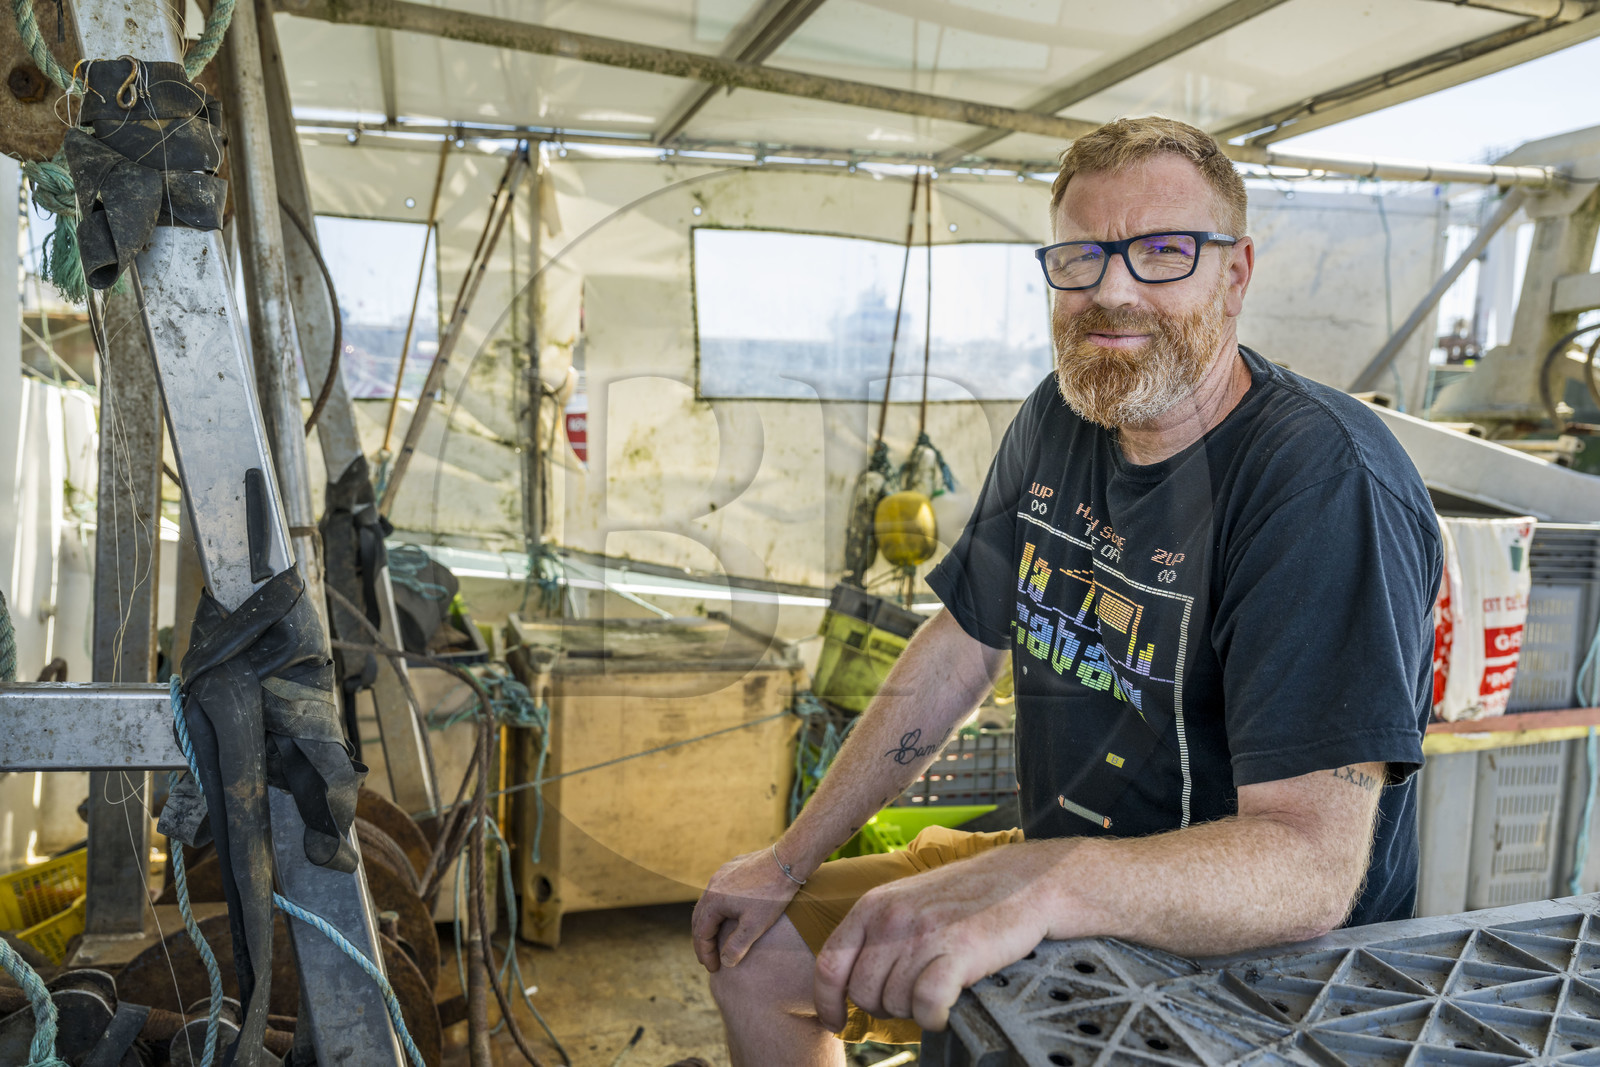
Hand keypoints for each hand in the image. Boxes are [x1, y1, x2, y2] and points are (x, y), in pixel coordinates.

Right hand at [692, 846, 803, 972]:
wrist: (788, 860)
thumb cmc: (772, 895)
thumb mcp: (755, 925)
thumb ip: (737, 946)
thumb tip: (725, 962)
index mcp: (713, 901)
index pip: (701, 934)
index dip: (705, 954)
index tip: (713, 969)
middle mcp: (712, 885)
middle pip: (700, 918)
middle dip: (703, 941)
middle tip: (708, 958)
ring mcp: (722, 874)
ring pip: (709, 903)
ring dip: (710, 923)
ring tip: (716, 938)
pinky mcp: (733, 867)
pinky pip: (720, 891)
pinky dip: (719, 908)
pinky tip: (729, 913)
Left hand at [813, 845, 1055, 1031]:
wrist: (1022, 880)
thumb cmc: (965, 897)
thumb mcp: (906, 901)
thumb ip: (876, 935)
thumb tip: (851, 982)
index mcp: (873, 905)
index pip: (830, 964)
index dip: (827, 1001)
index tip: (836, 1021)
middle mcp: (892, 918)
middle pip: (862, 992)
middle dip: (884, 1007)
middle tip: (910, 999)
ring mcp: (924, 934)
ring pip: (895, 1003)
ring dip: (914, 1010)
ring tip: (937, 991)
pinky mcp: (958, 951)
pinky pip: (927, 1005)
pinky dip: (934, 1018)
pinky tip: (946, 1011)